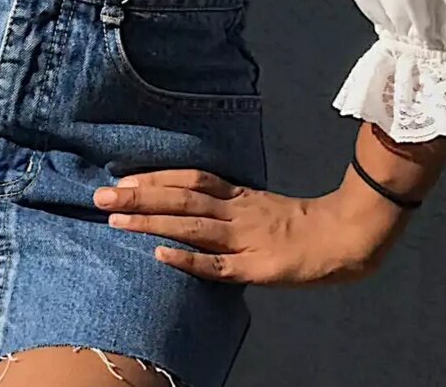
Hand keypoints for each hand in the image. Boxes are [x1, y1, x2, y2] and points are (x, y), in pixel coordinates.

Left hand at [93, 168, 408, 285]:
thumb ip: (227, 202)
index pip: (188, 180)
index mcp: (237, 195)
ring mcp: (244, 238)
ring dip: (151, 223)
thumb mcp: (258, 204)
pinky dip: (187, 260)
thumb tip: (187, 201)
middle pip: (179, 198)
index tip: (119, 178)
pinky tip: (160, 258)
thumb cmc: (300, 224)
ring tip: (116, 221)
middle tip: (100, 196)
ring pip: (189, 226)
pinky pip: (217, 264)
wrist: (346, 238)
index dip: (153, 178)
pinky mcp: (256, 267)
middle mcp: (235, 211)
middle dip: (138, 196)